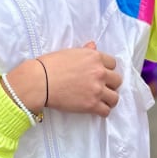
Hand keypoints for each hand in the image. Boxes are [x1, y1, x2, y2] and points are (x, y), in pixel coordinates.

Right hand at [8, 42, 122, 117]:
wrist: (39, 81)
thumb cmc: (49, 65)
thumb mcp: (68, 53)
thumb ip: (85, 51)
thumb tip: (93, 46)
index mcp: (94, 57)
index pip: (113, 63)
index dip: (106, 69)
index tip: (99, 74)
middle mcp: (100, 72)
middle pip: (117, 80)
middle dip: (110, 84)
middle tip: (100, 87)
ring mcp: (97, 89)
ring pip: (115, 97)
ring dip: (108, 99)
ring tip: (100, 100)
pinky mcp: (92, 105)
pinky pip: (106, 111)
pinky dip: (102, 111)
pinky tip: (95, 109)